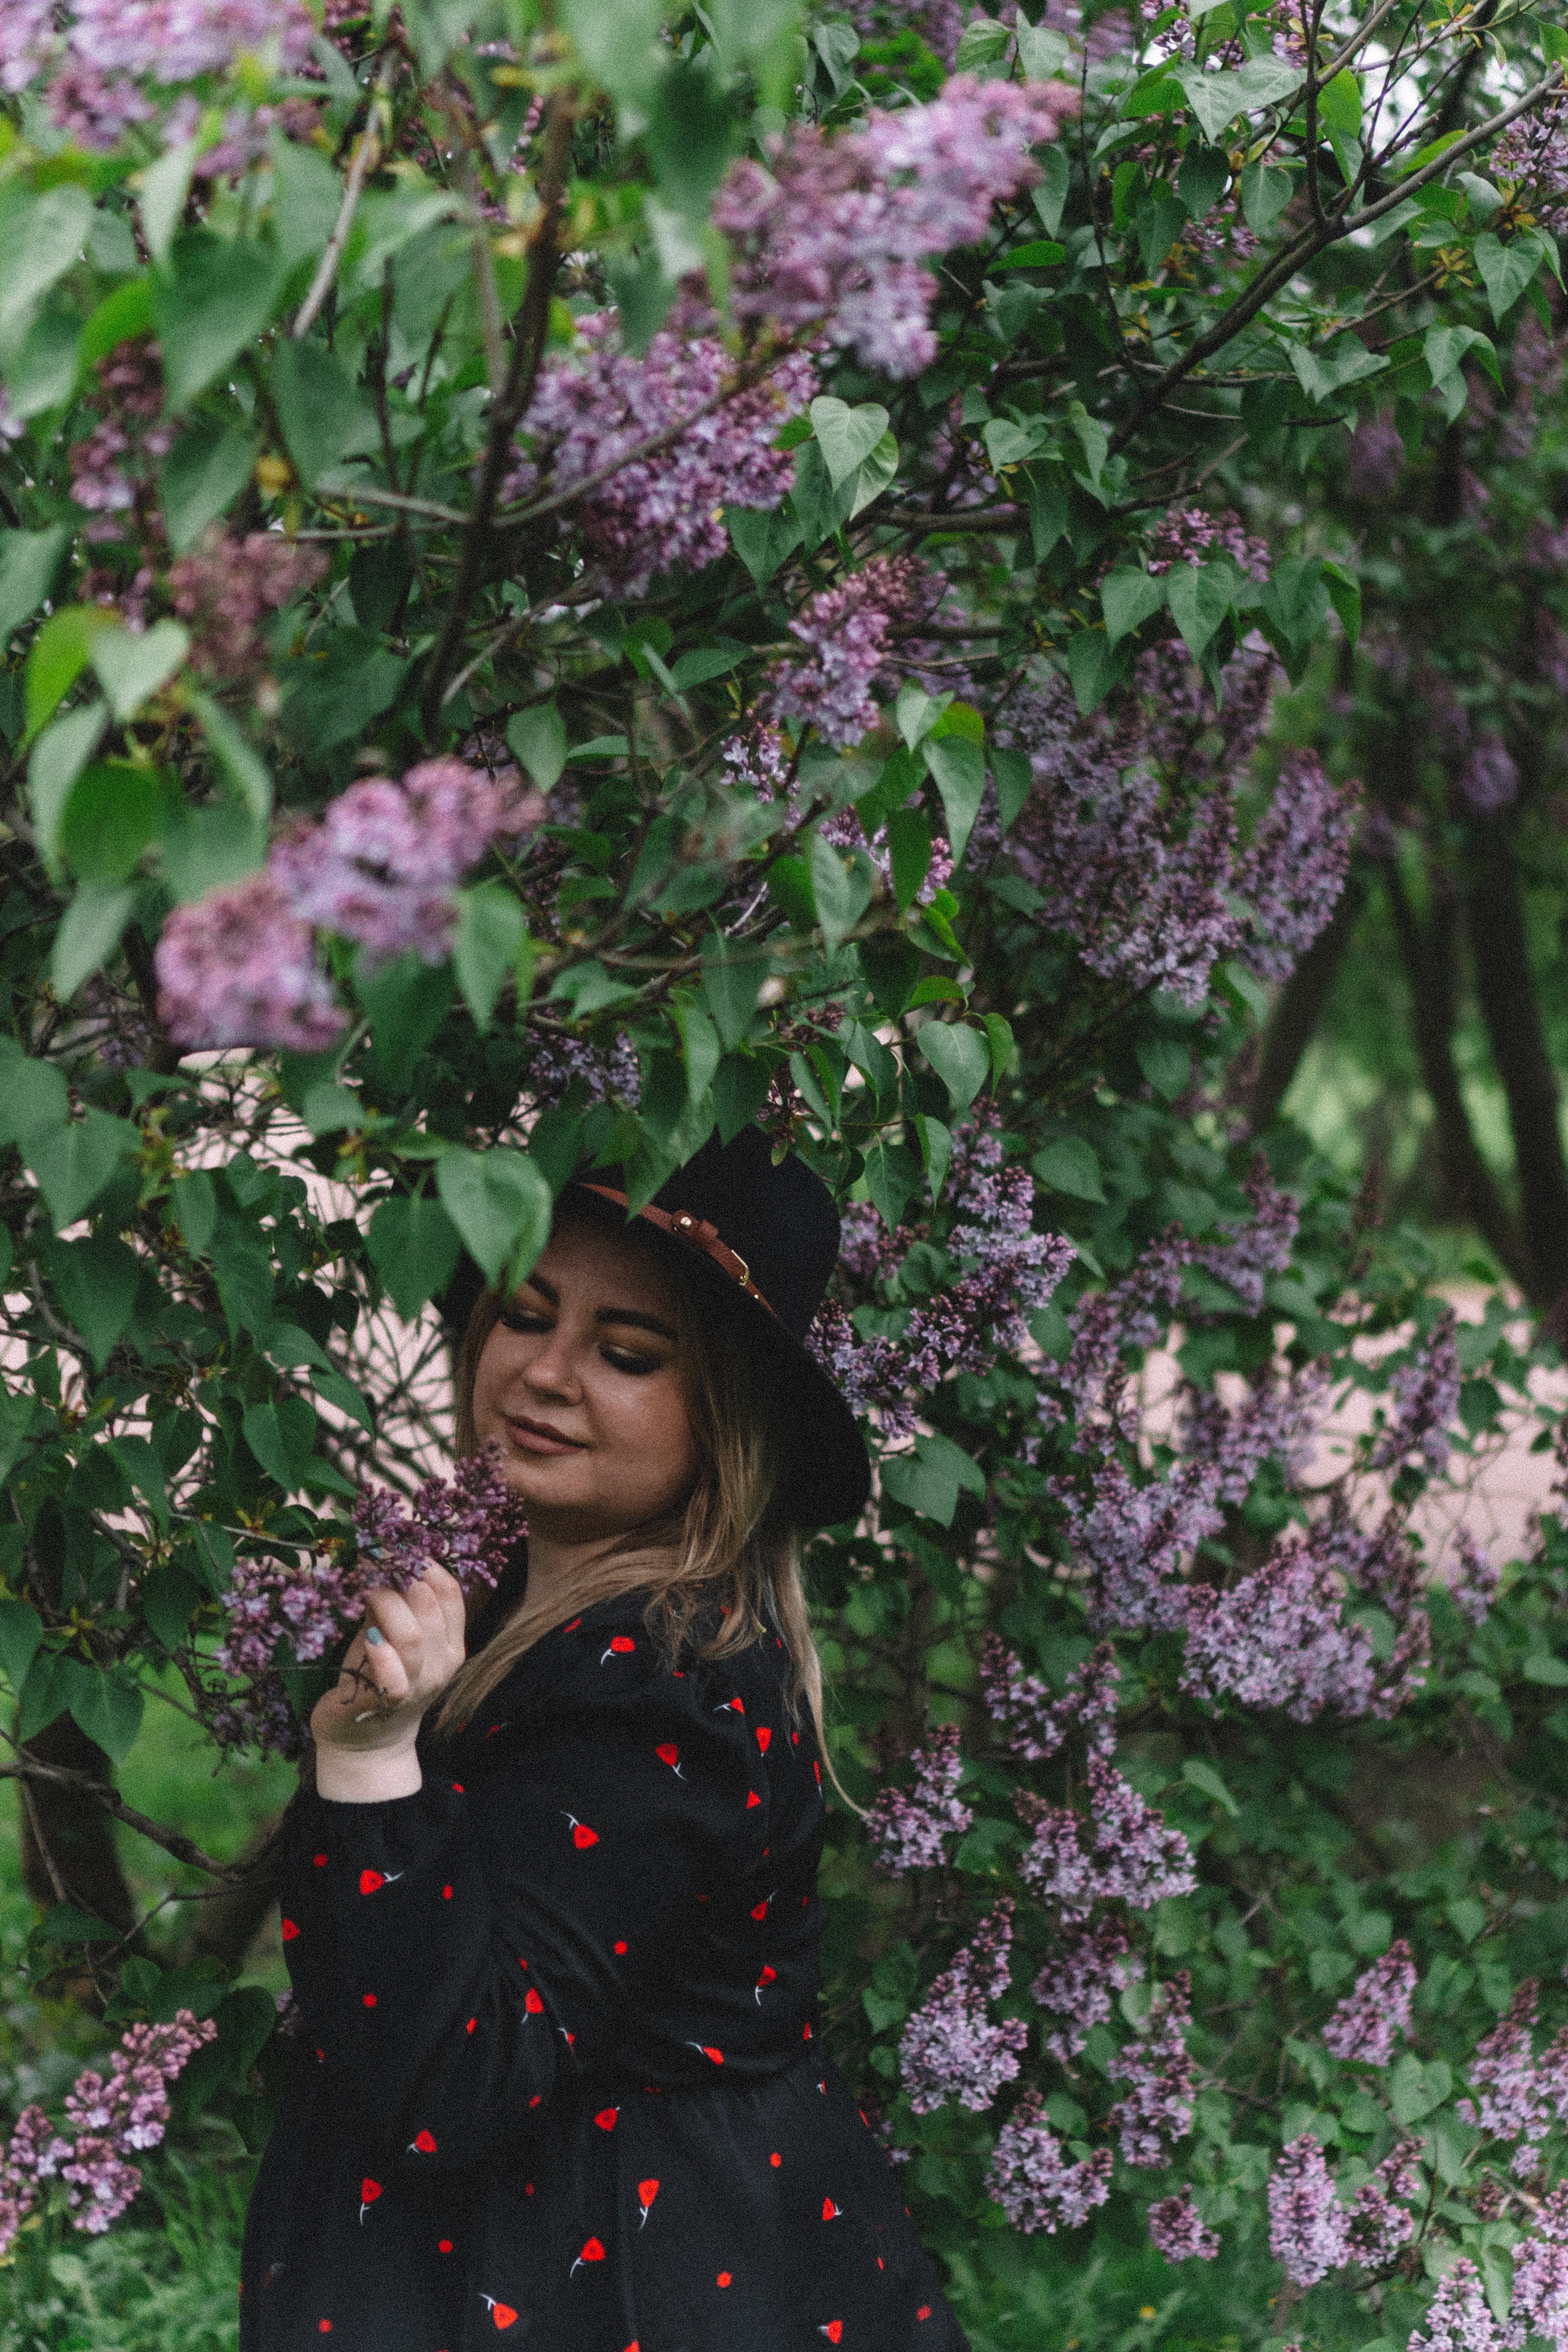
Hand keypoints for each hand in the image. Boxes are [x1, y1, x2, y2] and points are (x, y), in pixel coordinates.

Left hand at [310, 1565, 466, 1769]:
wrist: (366, 1741)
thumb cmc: (377, 1676)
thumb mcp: (391, 1634)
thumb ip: (394, 1603)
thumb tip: (381, 1556)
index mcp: (450, 1642)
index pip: (450, 1592)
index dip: (424, 1563)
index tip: (395, 1547)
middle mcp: (442, 1663)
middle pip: (430, 1606)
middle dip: (398, 1576)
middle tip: (371, 1561)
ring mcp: (420, 1686)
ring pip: (412, 1635)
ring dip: (385, 1605)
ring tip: (364, 1593)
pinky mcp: (391, 1704)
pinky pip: (394, 1677)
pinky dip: (380, 1654)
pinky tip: (367, 1638)